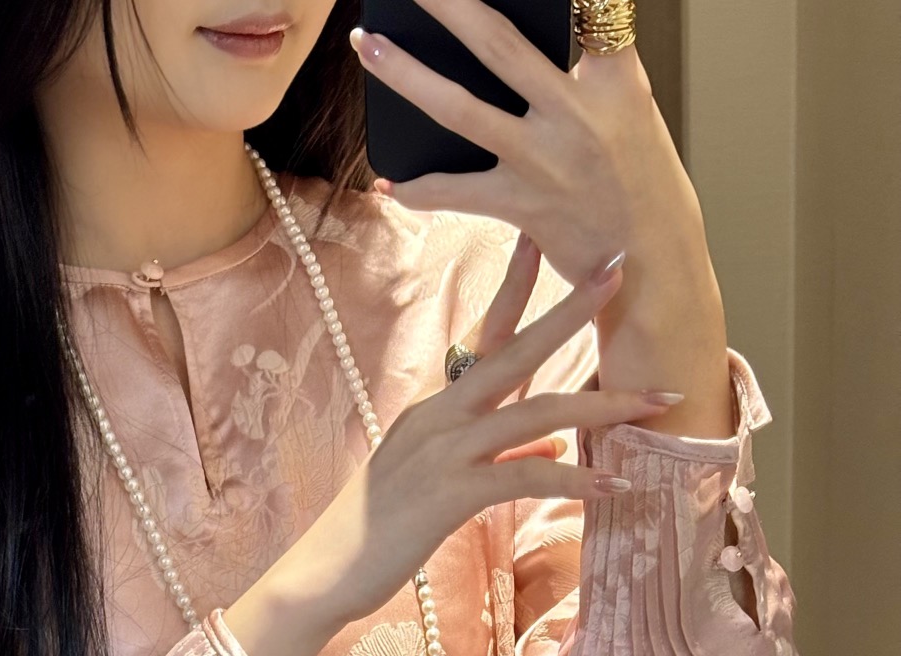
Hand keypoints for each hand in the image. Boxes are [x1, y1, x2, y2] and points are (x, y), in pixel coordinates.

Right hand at [226, 250, 676, 655]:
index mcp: (434, 407)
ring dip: (604, 406)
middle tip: (619, 272)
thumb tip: (552, 445)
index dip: (514, 287)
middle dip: (573, 311)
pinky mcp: (450, 494)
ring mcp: (444, 452)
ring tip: (658, 400)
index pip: (482, 336)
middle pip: (517, 351)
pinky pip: (526, 475)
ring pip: (539, 412)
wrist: (323, 574)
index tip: (542, 240)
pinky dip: (575, 480)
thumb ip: (494, 456)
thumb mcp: (435, 483)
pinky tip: (613, 485)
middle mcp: (440, 416)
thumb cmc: (375, 535)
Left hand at [352, 0, 733, 437]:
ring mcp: (546, 159)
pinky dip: (419, 190)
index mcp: (614, 76)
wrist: (654, 263)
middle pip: (498, 41)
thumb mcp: (630, 110)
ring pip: (460, 108)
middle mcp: (577, 111)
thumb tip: (509, 52)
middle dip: (445, 4)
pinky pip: (457, 192)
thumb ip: (585, 72)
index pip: (587, 7)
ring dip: (405, 74)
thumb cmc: (638, 182)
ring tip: (367, 45)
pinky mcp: (524, 204)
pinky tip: (389, 182)